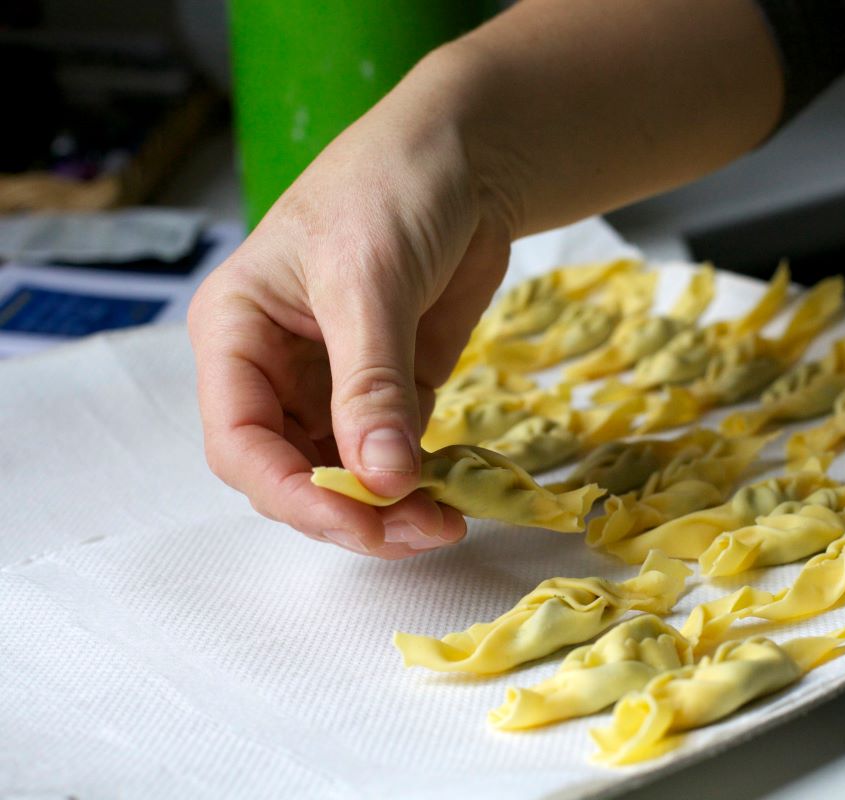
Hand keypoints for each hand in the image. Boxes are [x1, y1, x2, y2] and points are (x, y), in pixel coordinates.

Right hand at [188, 75, 514, 558]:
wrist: (467, 156)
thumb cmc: (391, 190)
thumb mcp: (369, 282)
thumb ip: (371, 384)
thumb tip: (381, 482)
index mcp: (237, 334)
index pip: (240, 441)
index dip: (291, 493)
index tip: (356, 518)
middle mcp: (276, 369)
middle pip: (292, 471)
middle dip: (349, 510)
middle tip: (420, 531)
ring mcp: (335, 384)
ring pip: (345, 473)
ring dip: (390, 507)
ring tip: (445, 522)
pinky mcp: (393, 389)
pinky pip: (396, 453)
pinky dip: (420, 480)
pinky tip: (455, 492)